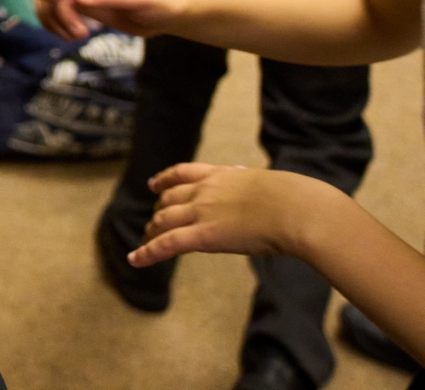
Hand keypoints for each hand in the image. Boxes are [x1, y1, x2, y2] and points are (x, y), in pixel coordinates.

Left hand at [133, 162, 341, 266]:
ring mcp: (201, 212)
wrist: (297, 210)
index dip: (164, 179)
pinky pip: (167, 244)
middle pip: (169, 199)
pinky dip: (147, 252)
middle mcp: (205, 190)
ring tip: (145, 241)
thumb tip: (267, 191)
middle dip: (159, 211)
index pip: (184, 173)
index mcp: (222, 175)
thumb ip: (257, 189)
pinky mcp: (203, 235)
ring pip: (164, 220)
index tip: (153, 185)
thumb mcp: (270, 184)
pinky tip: (135, 259)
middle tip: (153, 222)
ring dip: (151, 232)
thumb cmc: (296, 200)